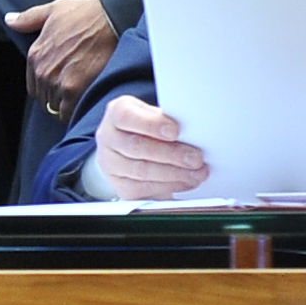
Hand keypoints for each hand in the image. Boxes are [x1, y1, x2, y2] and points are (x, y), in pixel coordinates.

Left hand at [6, 0, 118, 110]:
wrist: (111, 18)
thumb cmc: (86, 13)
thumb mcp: (52, 10)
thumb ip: (28, 19)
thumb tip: (10, 20)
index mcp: (35, 55)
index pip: (34, 85)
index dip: (48, 87)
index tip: (61, 84)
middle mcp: (42, 71)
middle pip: (44, 98)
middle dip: (57, 96)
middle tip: (75, 89)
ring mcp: (57, 82)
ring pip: (56, 107)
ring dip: (67, 104)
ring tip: (82, 95)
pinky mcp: (73, 91)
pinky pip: (68, 113)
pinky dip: (76, 111)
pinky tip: (85, 102)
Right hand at [91, 97, 209, 199]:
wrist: (131, 144)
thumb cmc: (147, 127)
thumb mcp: (154, 114)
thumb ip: (167, 120)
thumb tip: (192, 133)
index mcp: (117, 113)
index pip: (127, 117)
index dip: (151, 125)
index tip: (175, 131)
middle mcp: (108, 138)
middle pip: (137, 147)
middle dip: (170, 154)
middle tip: (195, 158)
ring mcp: (111, 164)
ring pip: (141, 171)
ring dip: (174, 174)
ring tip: (196, 172)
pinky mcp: (120, 186)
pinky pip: (143, 190)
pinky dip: (169, 187)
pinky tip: (185, 182)